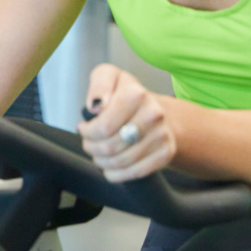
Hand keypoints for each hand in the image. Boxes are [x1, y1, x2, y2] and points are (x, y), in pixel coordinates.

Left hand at [77, 63, 176, 182]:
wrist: (154, 109)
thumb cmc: (125, 95)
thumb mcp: (107, 77)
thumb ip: (98, 86)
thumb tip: (96, 106)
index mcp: (136, 94)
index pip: (103, 127)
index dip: (87, 132)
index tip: (84, 128)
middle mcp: (153, 114)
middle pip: (110, 147)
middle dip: (92, 148)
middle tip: (89, 143)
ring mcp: (162, 135)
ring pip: (120, 162)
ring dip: (102, 162)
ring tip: (97, 154)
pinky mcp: (166, 153)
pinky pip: (134, 172)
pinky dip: (117, 174)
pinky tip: (110, 167)